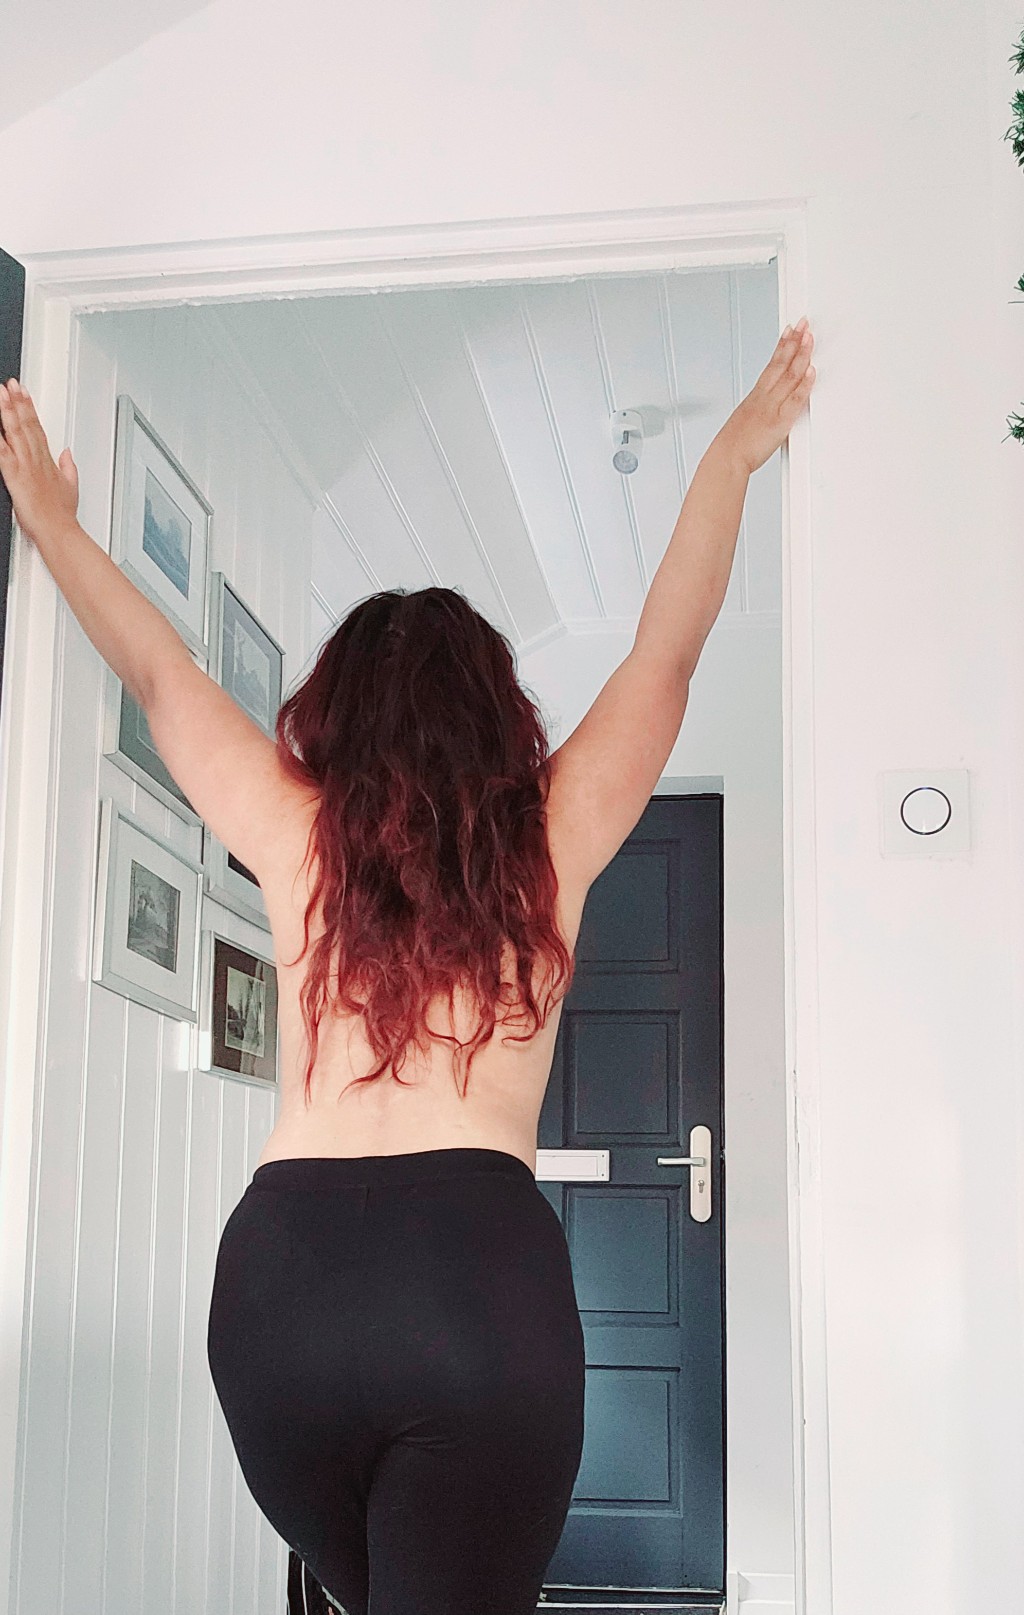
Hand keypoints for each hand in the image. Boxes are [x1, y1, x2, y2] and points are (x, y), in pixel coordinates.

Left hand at [0, 377, 79, 544]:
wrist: (58, 530)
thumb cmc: (62, 515)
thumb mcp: (70, 487)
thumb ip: (68, 467)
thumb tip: (68, 454)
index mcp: (48, 461)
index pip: (37, 428)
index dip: (30, 409)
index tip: (24, 393)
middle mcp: (36, 459)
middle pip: (26, 424)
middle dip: (19, 402)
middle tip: (12, 384)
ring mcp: (25, 465)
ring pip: (15, 432)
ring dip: (8, 411)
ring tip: (2, 393)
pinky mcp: (14, 475)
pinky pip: (2, 452)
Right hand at [719, 317, 815, 475]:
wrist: (726, 459)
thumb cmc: (732, 446)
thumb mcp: (743, 421)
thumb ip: (758, 411)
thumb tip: (765, 408)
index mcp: (755, 397)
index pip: (771, 364)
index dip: (782, 345)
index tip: (789, 331)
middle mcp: (764, 398)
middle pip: (781, 363)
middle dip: (793, 341)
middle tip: (803, 324)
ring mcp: (772, 408)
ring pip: (788, 376)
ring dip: (800, 354)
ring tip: (809, 337)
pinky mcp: (780, 422)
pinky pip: (795, 400)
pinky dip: (804, 384)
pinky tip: (812, 371)